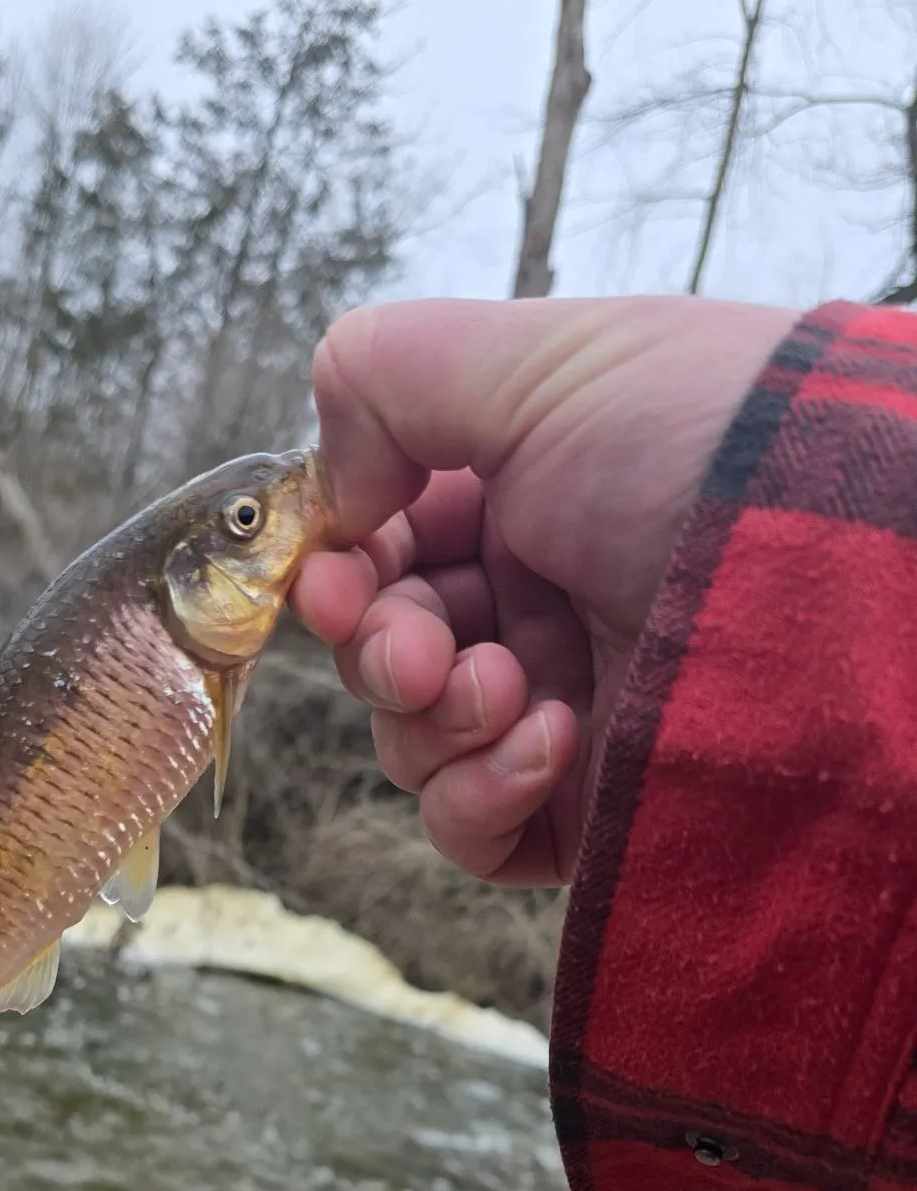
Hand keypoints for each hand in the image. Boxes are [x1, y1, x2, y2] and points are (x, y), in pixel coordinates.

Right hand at [292, 296, 797, 885]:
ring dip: (431, 717)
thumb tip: (335, 493)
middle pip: (383, 649)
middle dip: (379, 648)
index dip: (341, 567)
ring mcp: (562, 708)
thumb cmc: (706, 445)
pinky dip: (480, 791)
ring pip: (412, 742)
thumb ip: (384, 376)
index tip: (330, 580)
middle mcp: (538, 603)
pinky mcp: (585, 808)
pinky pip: (472, 828)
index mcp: (523, 497)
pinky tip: (550, 742)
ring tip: (507, 688)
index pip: (384, 547)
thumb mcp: (538, 362)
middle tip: (414, 651)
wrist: (859, 577)